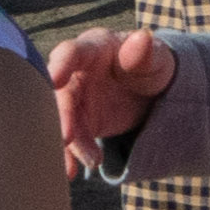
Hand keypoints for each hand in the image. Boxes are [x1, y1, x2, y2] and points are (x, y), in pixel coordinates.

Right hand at [42, 22, 177, 164]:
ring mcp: (73, 99)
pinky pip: (69, 140)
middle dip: (61, 115)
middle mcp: (73, 72)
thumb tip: (142, 38)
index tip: (54, 79)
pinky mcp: (77, 123)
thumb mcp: (155, 58)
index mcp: (91, 48)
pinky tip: (71, 172)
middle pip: (60, 92)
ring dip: (67, 144)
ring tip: (84, 163)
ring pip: (61, 120)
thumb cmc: (150, 64)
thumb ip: (145, 52)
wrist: (152, 92)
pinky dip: (69, 156)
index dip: (61, 64)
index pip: (72, 52)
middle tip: (66, 137)